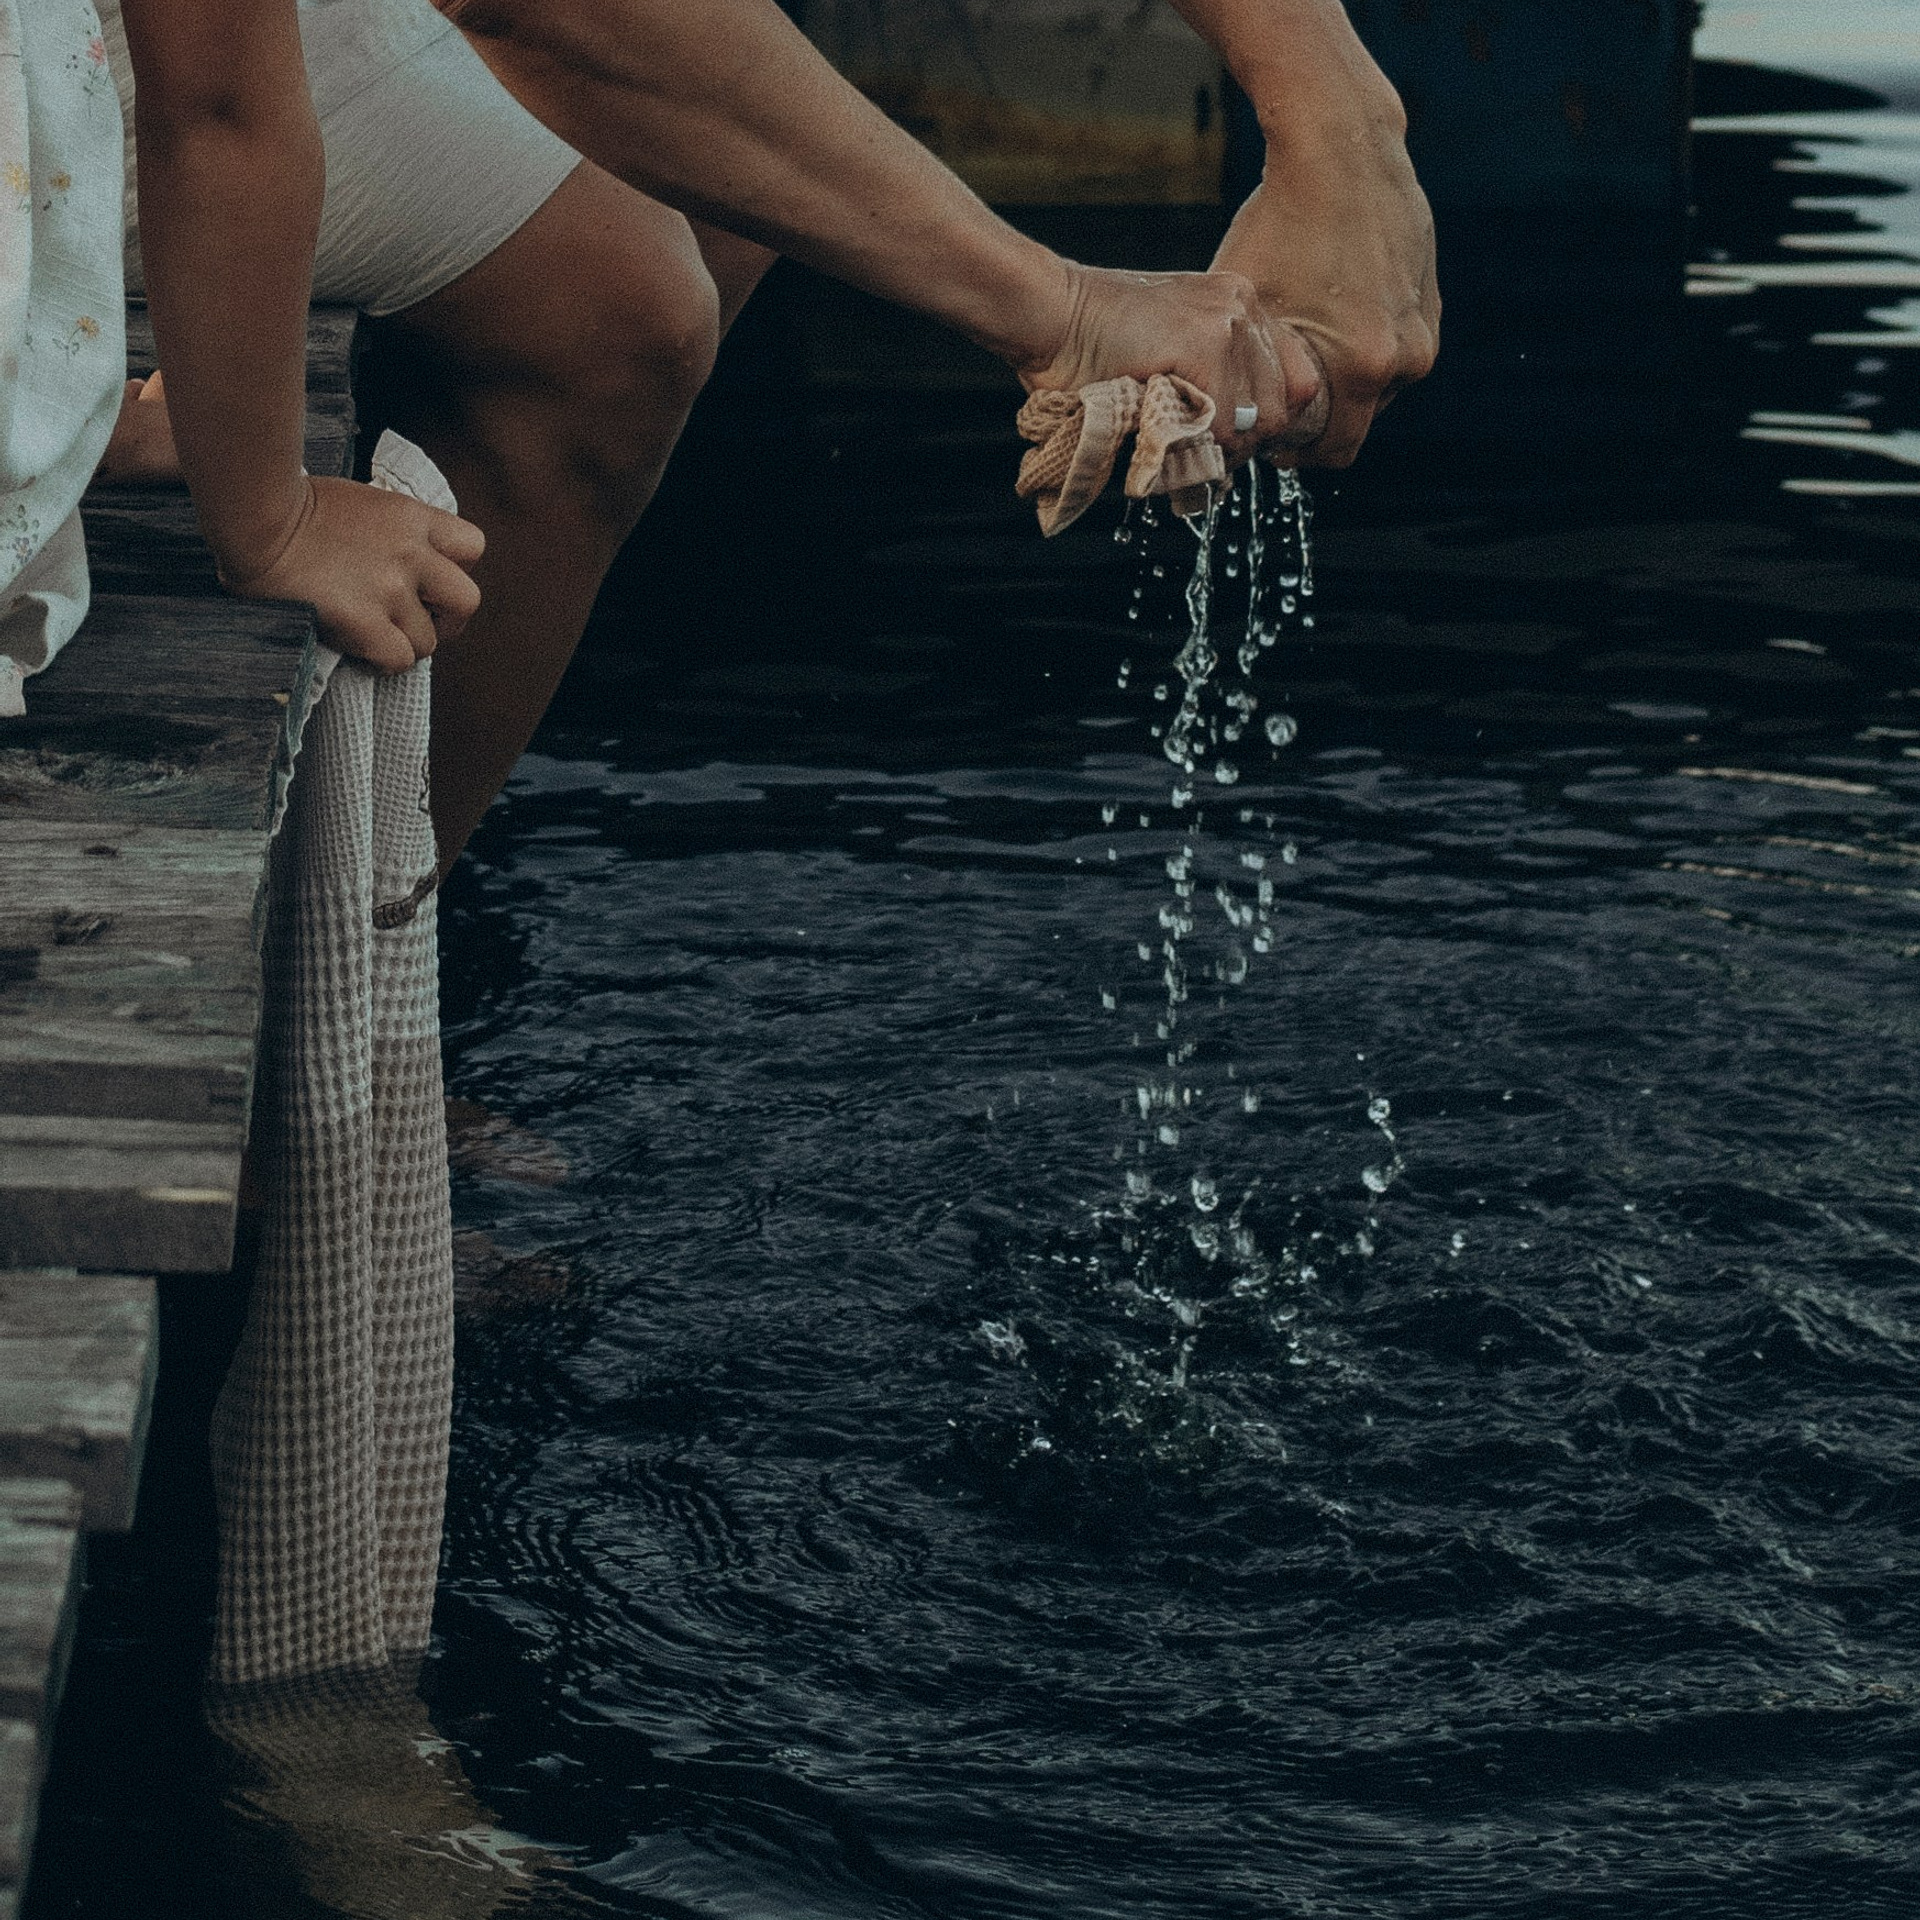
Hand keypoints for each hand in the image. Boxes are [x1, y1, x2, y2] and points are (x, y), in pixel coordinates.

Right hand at [219, 476, 485, 672]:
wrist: (256, 518)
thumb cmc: (292, 505)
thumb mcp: (360, 501)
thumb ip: (392, 529)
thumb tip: (399, 555)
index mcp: (412, 518)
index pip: (473, 547)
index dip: (456, 568)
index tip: (429, 578)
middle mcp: (411, 554)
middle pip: (467, 601)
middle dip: (447, 618)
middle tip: (420, 621)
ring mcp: (391, 590)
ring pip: (428, 641)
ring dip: (405, 643)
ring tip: (373, 632)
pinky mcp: (366, 622)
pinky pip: (399, 660)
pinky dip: (383, 661)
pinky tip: (360, 646)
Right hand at [1011, 261, 1326, 468]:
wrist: (1050, 315)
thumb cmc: (1088, 345)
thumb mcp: (1164, 354)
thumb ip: (1206, 382)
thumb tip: (1234, 445)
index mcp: (1237, 305)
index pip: (1294, 379)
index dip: (1264, 423)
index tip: (1229, 443)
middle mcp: (1243, 306)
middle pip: (1285, 404)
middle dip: (1246, 443)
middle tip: (1204, 458)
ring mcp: (1230, 320)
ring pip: (1259, 419)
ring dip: (1221, 448)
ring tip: (1180, 449)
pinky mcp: (1208, 341)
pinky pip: (1225, 421)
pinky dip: (1198, 443)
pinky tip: (1166, 435)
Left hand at [1213, 91, 1438, 467]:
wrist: (1341, 146)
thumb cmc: (1282, 224)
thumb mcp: (1248, 312)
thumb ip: (1248, 378)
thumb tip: (1235, 424)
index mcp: (1367, 366)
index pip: (1336, 452)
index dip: (1296, 453)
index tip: (1268, 433)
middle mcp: (1409, 354)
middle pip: (1357, 419)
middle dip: (1318, 415)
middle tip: (1275, 390)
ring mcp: (1425, 324)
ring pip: (1376, 383)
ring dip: (1340, 378)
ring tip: (1301, 344)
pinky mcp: (1429, 298)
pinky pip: (1392, 343)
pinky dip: (1360, 341)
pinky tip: (1327, 308)